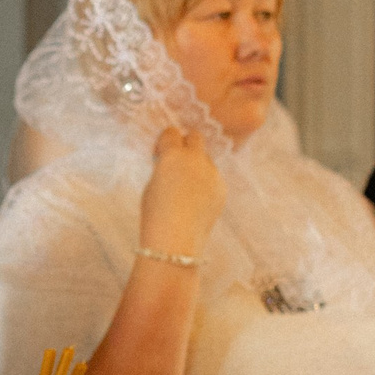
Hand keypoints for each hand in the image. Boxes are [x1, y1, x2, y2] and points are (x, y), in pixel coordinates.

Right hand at [139, 129, 224, 257]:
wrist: (176, 241)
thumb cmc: (155, 214)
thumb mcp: (151, 185)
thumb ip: (163, 168)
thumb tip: (169, 163)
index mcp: (174, 156)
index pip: (171, 133)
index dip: (164, 142)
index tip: (160, 154)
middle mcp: (196, 159)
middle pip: (196, 137)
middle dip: (186, 144)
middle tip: (177, 163)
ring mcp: (213, 174)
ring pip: (206, 159)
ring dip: (197, 165)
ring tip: (187, 189)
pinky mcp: (222, 189)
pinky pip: (213, 178)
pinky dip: (205, 183)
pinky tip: (197, 202)